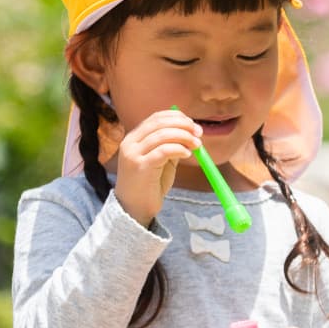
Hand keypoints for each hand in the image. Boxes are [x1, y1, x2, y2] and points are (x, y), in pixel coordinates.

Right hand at [114, 109, 200, 226]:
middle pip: (159, 123)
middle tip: (199, 133)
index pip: (156, 118)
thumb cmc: (149, 185)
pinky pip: (162, 151)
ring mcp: (133, 154)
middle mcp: (130, 143)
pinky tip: (187, 154)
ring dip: (184, 137)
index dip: (177, 118)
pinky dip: (178, 149)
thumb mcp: (161, 161)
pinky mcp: (140, 167)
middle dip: (183, 125)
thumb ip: (171, 145)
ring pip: (162, 135)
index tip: (193, 125)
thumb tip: (190, 133)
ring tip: (197, 145)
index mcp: (134, 138)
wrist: (134, 209)